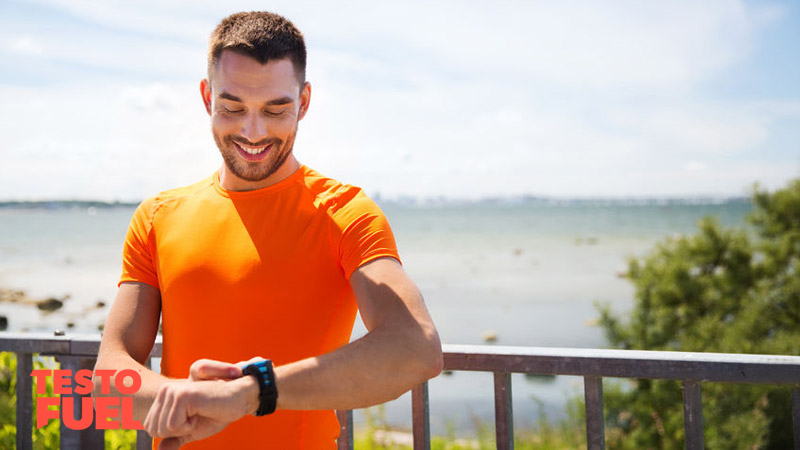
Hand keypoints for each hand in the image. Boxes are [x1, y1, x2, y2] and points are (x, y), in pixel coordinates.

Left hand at [144, 358, 261, 448]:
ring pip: (163, 429)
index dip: (173, 433)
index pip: (152, 427)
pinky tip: (202, 411)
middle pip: (154, 429)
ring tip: (200, 413)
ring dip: (184, 428)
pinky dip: (189, 426)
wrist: (238, 399)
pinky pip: (173, 426)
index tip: (192, 419)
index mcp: (164, 396)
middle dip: (177, 431)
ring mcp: (173, 391)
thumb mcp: (191, 430)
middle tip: (197, 417)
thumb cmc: (216, 412)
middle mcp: (165, 390)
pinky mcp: (182, 396)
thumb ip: (174, 439)